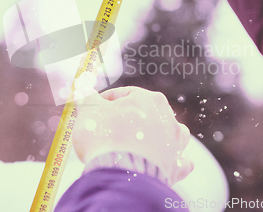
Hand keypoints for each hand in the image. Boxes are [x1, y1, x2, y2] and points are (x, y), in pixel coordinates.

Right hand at [72, 86, 193, 184]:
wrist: (122, 175)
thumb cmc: (105, 138)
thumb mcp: (89, 112)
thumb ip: (87, 98)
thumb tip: (82, 88)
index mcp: (148, 98)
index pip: (122, 95)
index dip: (104, 102)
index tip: (93, 111)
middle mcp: (167, 116)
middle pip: (146, 112)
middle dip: (129, 120)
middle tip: (110, 130)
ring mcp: (174, 141)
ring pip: (170, 132)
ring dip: (157, 136)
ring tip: (139, 145)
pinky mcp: (176, 165)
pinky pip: (180, 161)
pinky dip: (172, 162)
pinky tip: (162, 164)